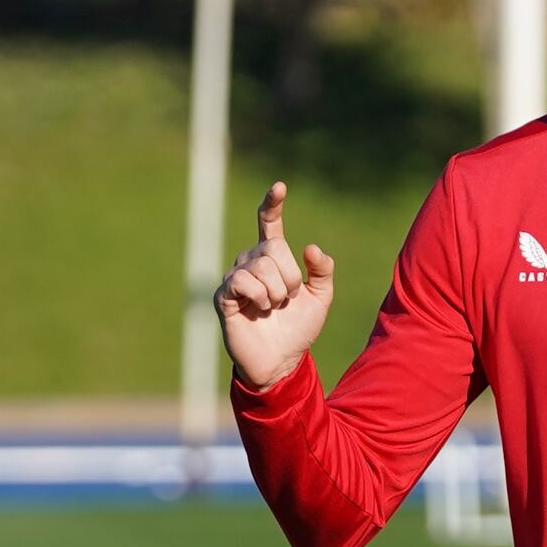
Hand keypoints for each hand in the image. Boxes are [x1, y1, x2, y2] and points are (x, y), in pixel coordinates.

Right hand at [213, 181, 336, 390]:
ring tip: (273, 308)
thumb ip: (322, 271)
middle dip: (290, 275)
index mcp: (273, 258)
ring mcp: (235, 277)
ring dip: (276, 291)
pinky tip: (260, 309)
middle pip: (273, 248)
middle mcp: (251, 262)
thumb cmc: (298, 328)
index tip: (280, 187)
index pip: (269, 223)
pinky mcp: (224, 295)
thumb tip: (310, 247)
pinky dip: (259, 296)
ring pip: (260, 266)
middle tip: (288, 298)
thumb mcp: (320, 298)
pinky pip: (242, 281)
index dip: (272, 204)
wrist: (281, 360)